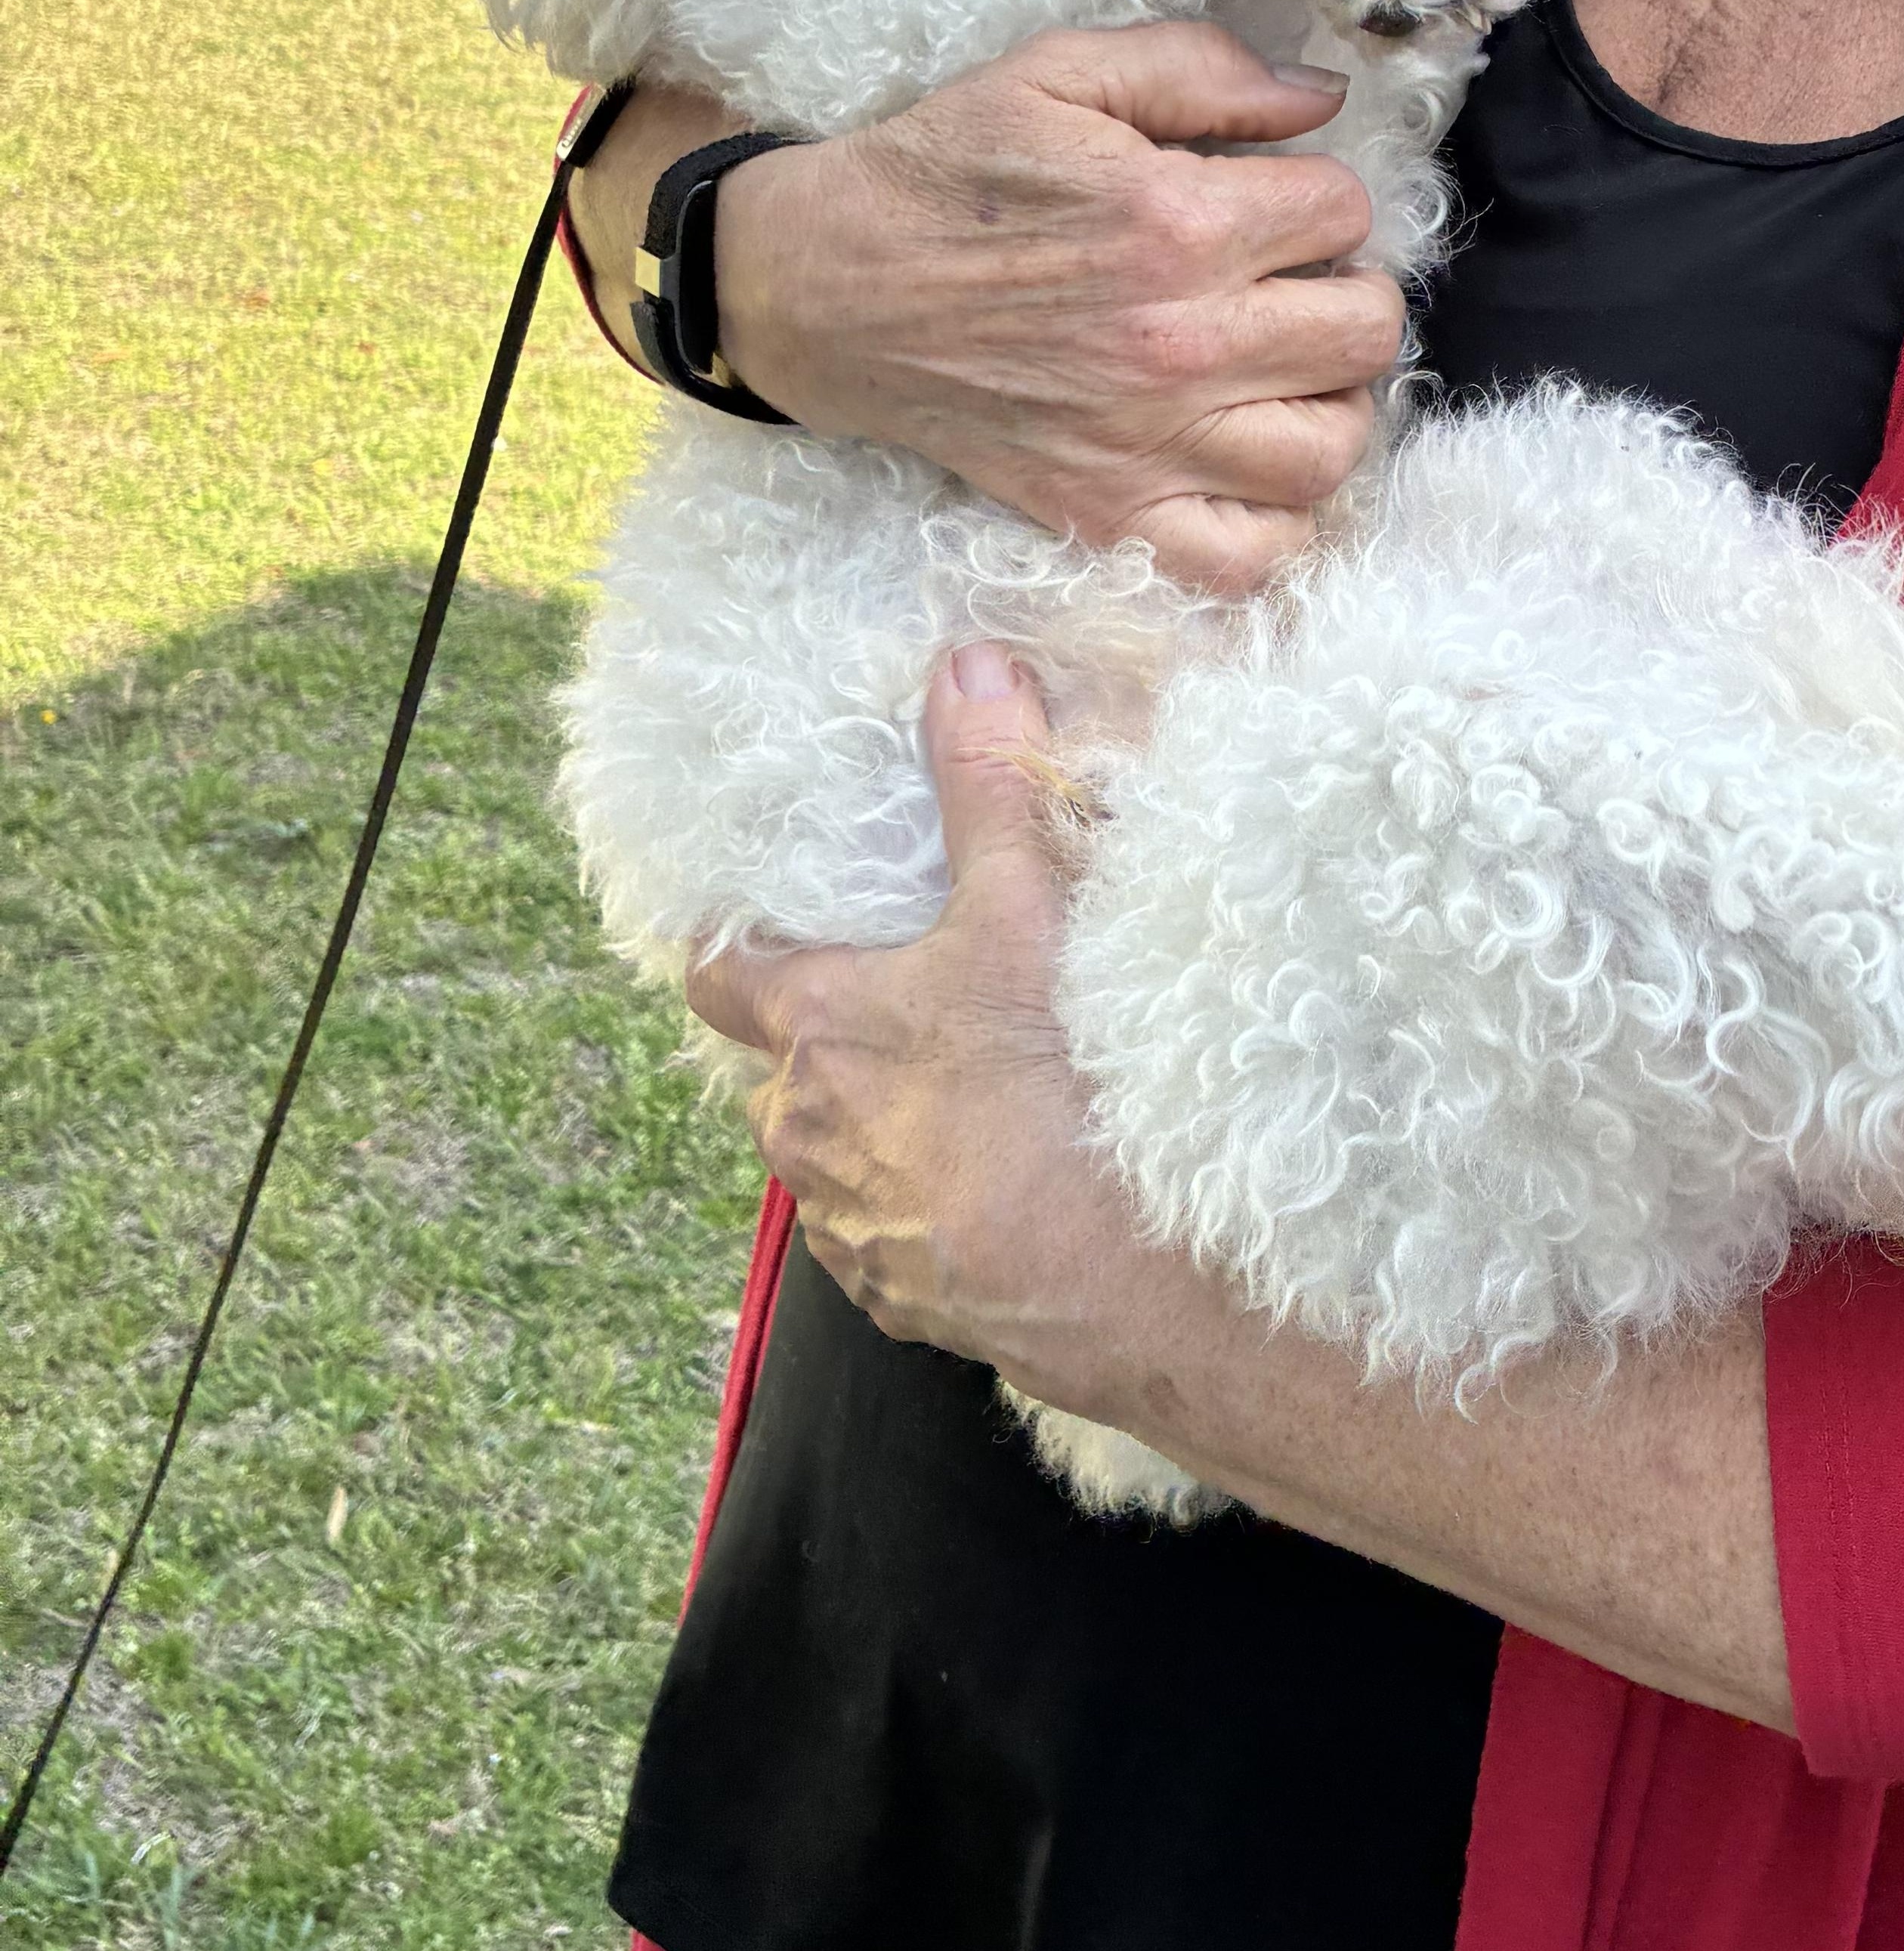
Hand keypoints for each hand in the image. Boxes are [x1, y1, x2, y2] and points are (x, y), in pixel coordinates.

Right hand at [572, 26, 1407, 592]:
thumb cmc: (944, 173)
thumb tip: (1322, 93)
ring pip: (1331, 449)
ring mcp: (1149, 444)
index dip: (1318, 196)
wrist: (824, 286)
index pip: (1344, 212)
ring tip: (1286, 370)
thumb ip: (1202, 69)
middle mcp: (1180, 343)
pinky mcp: (1110, 515)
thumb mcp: (1060, 74)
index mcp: (1177, 222)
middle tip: (1290, 284)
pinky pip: (1251, 558)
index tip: (1272, 203)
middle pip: (1365, 330)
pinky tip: (1249, 464)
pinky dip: (1274, 523)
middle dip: (1345, 291)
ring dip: (1330, 402)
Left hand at [683, 644, 1156, 1402]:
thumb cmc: (1060, 1083)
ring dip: (886, 1113)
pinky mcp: (905, 1296)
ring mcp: (850, 1227)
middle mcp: (806, 1135)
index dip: (735, 938)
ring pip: (839, 1148)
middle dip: (840, 1026)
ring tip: (979, 1083)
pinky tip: (1010, 1171)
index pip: (721, 972)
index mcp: (816, 1033)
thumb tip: (965, 662)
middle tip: (919, 985)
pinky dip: (932, 1192)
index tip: (766, 915)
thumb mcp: (1029, 907)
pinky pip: (892, 1225)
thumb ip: (990, 782)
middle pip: (788, 1062)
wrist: (1127, 1281)